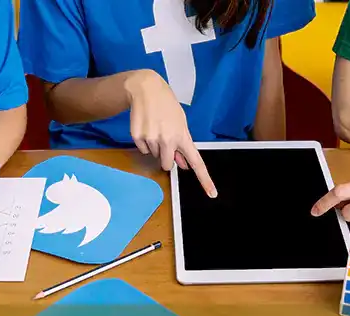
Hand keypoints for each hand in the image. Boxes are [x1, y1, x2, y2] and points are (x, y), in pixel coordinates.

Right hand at [125, 70, 217, 197]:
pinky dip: (145, 142)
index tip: (212, 193)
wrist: (146, 89)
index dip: (205, 180)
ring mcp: (151, 140)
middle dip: (166, 157)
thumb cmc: (167, 105)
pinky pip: (142, 150)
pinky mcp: (138, 137)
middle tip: (165, 141)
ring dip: (155, 147)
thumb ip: (182, 145)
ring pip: (153, 156)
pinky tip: (147, 127)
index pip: (196, 163)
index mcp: (182, 137)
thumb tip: (182, 164)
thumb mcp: (180, 123)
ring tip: (156, 127)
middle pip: (166, 164)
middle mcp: (167, 141)